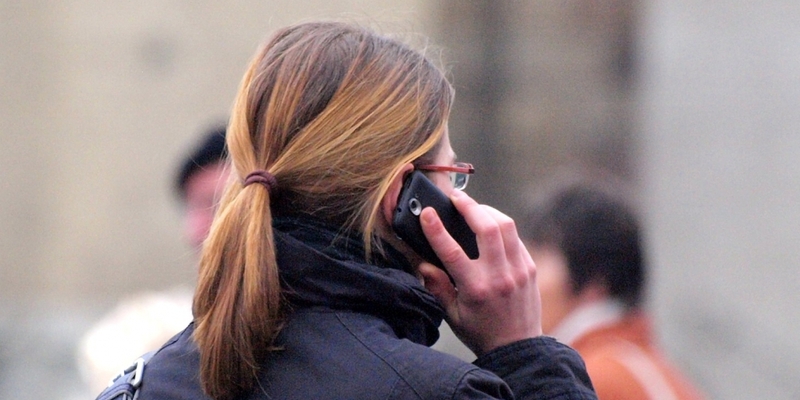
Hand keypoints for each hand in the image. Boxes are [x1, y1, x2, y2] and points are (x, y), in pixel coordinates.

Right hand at [417, 190, 542, 356]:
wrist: (518, 348)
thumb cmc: (480, 331)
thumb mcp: (452, 314)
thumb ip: (437, 287)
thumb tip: (424, 263)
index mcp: (475, 289)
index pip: (452, 251)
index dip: (436, 229)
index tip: (426, 213)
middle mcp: (499, 276)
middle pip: (487, 227)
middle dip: (469, 206)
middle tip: (456, 198)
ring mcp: (518, 270)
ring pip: (506, 226)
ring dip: (487, 211)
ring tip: (473, 208)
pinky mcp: (530, 267)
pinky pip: (516, 238)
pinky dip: (501, 227)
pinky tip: (490, 226)